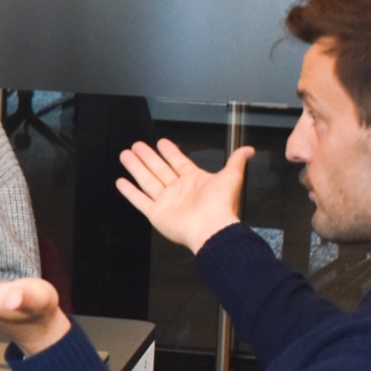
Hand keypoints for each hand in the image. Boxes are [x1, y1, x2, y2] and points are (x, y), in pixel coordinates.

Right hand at [114, 139, 251, 252]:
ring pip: (147, 180)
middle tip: (137, 146)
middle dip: (147, 156)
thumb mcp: (231, 177)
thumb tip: (249, 150)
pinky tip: (121, 182)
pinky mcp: (156, 213)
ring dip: (136, 168)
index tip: (161, 143)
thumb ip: (236, 161)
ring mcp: (166, 201)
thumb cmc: (221, 205)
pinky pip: (140, 200)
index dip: (170, 152)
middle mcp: (179, 190)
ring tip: (126, 155)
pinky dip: (130, 192)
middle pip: (159, 169)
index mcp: (194, 180)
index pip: (178, 161)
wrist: (211, 228)